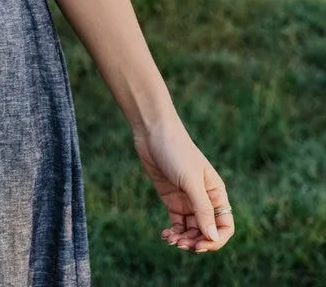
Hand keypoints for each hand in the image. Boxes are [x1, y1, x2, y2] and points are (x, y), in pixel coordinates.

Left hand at [132, 118, 233, 252]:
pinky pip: (178, 224)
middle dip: (197, 242)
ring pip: (192, 231)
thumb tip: (212, 238)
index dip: (216, 240)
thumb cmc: (176, 151)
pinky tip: (166, 235)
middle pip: (207, 232)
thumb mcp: (190, 180)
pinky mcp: (172, 199)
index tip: (200, 245)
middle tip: (182, 245)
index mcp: (216, 193)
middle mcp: (204, 199)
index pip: (224, 226)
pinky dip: (174, 233)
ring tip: (171, 240)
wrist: (152, 132)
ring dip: (184, 240)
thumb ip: (202, 209)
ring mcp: (188, 200)